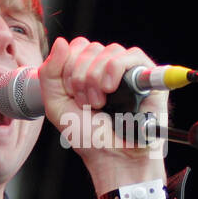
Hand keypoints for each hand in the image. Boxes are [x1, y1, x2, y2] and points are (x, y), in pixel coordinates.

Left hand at [37, 35, 168, 192]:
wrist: (112, 155)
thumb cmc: (88, 136)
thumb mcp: (56, 106)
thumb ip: (50, 75)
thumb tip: (61, 42)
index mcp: (86, 72)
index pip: (73, 48)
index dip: (67, 69)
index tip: (71, 95)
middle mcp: (107, 69)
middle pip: (88, 48)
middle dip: (79, 78)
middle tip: (86, 103)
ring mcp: (128, 71)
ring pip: (107, 50)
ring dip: (95, 78)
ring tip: (99, 103)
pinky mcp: (148, 75)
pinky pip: (130, 55)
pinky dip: (114, 70)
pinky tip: (110, 90)